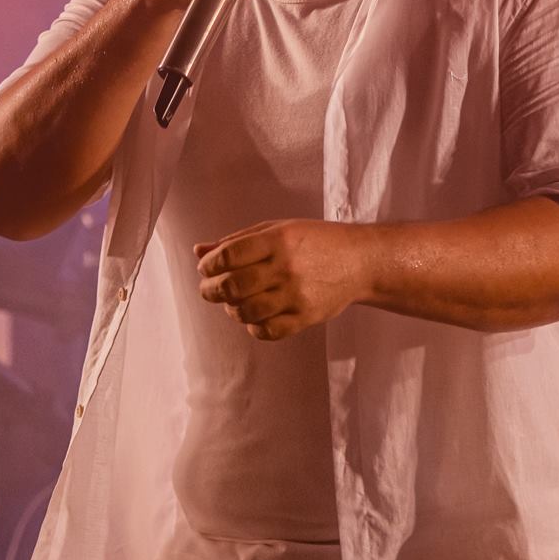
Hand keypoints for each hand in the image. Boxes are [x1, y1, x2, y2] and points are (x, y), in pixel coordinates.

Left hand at [195, 218, 369, 340]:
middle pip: (233, 286)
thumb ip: (237, 241)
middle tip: (209, 289)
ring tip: (233, 302)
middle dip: (211, 290)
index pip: (229, 255)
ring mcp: (296, 294)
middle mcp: (286, 267)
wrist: (359, 260)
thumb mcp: (277, 229)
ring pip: (247, 311)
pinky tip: (254, 315)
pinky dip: (253, 327)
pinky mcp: (305, 317)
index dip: (209, 265)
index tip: (206, 268)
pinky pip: (267, 331)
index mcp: (278, 240)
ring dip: (231, 309)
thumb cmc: (315, 241)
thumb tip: (199, 251)